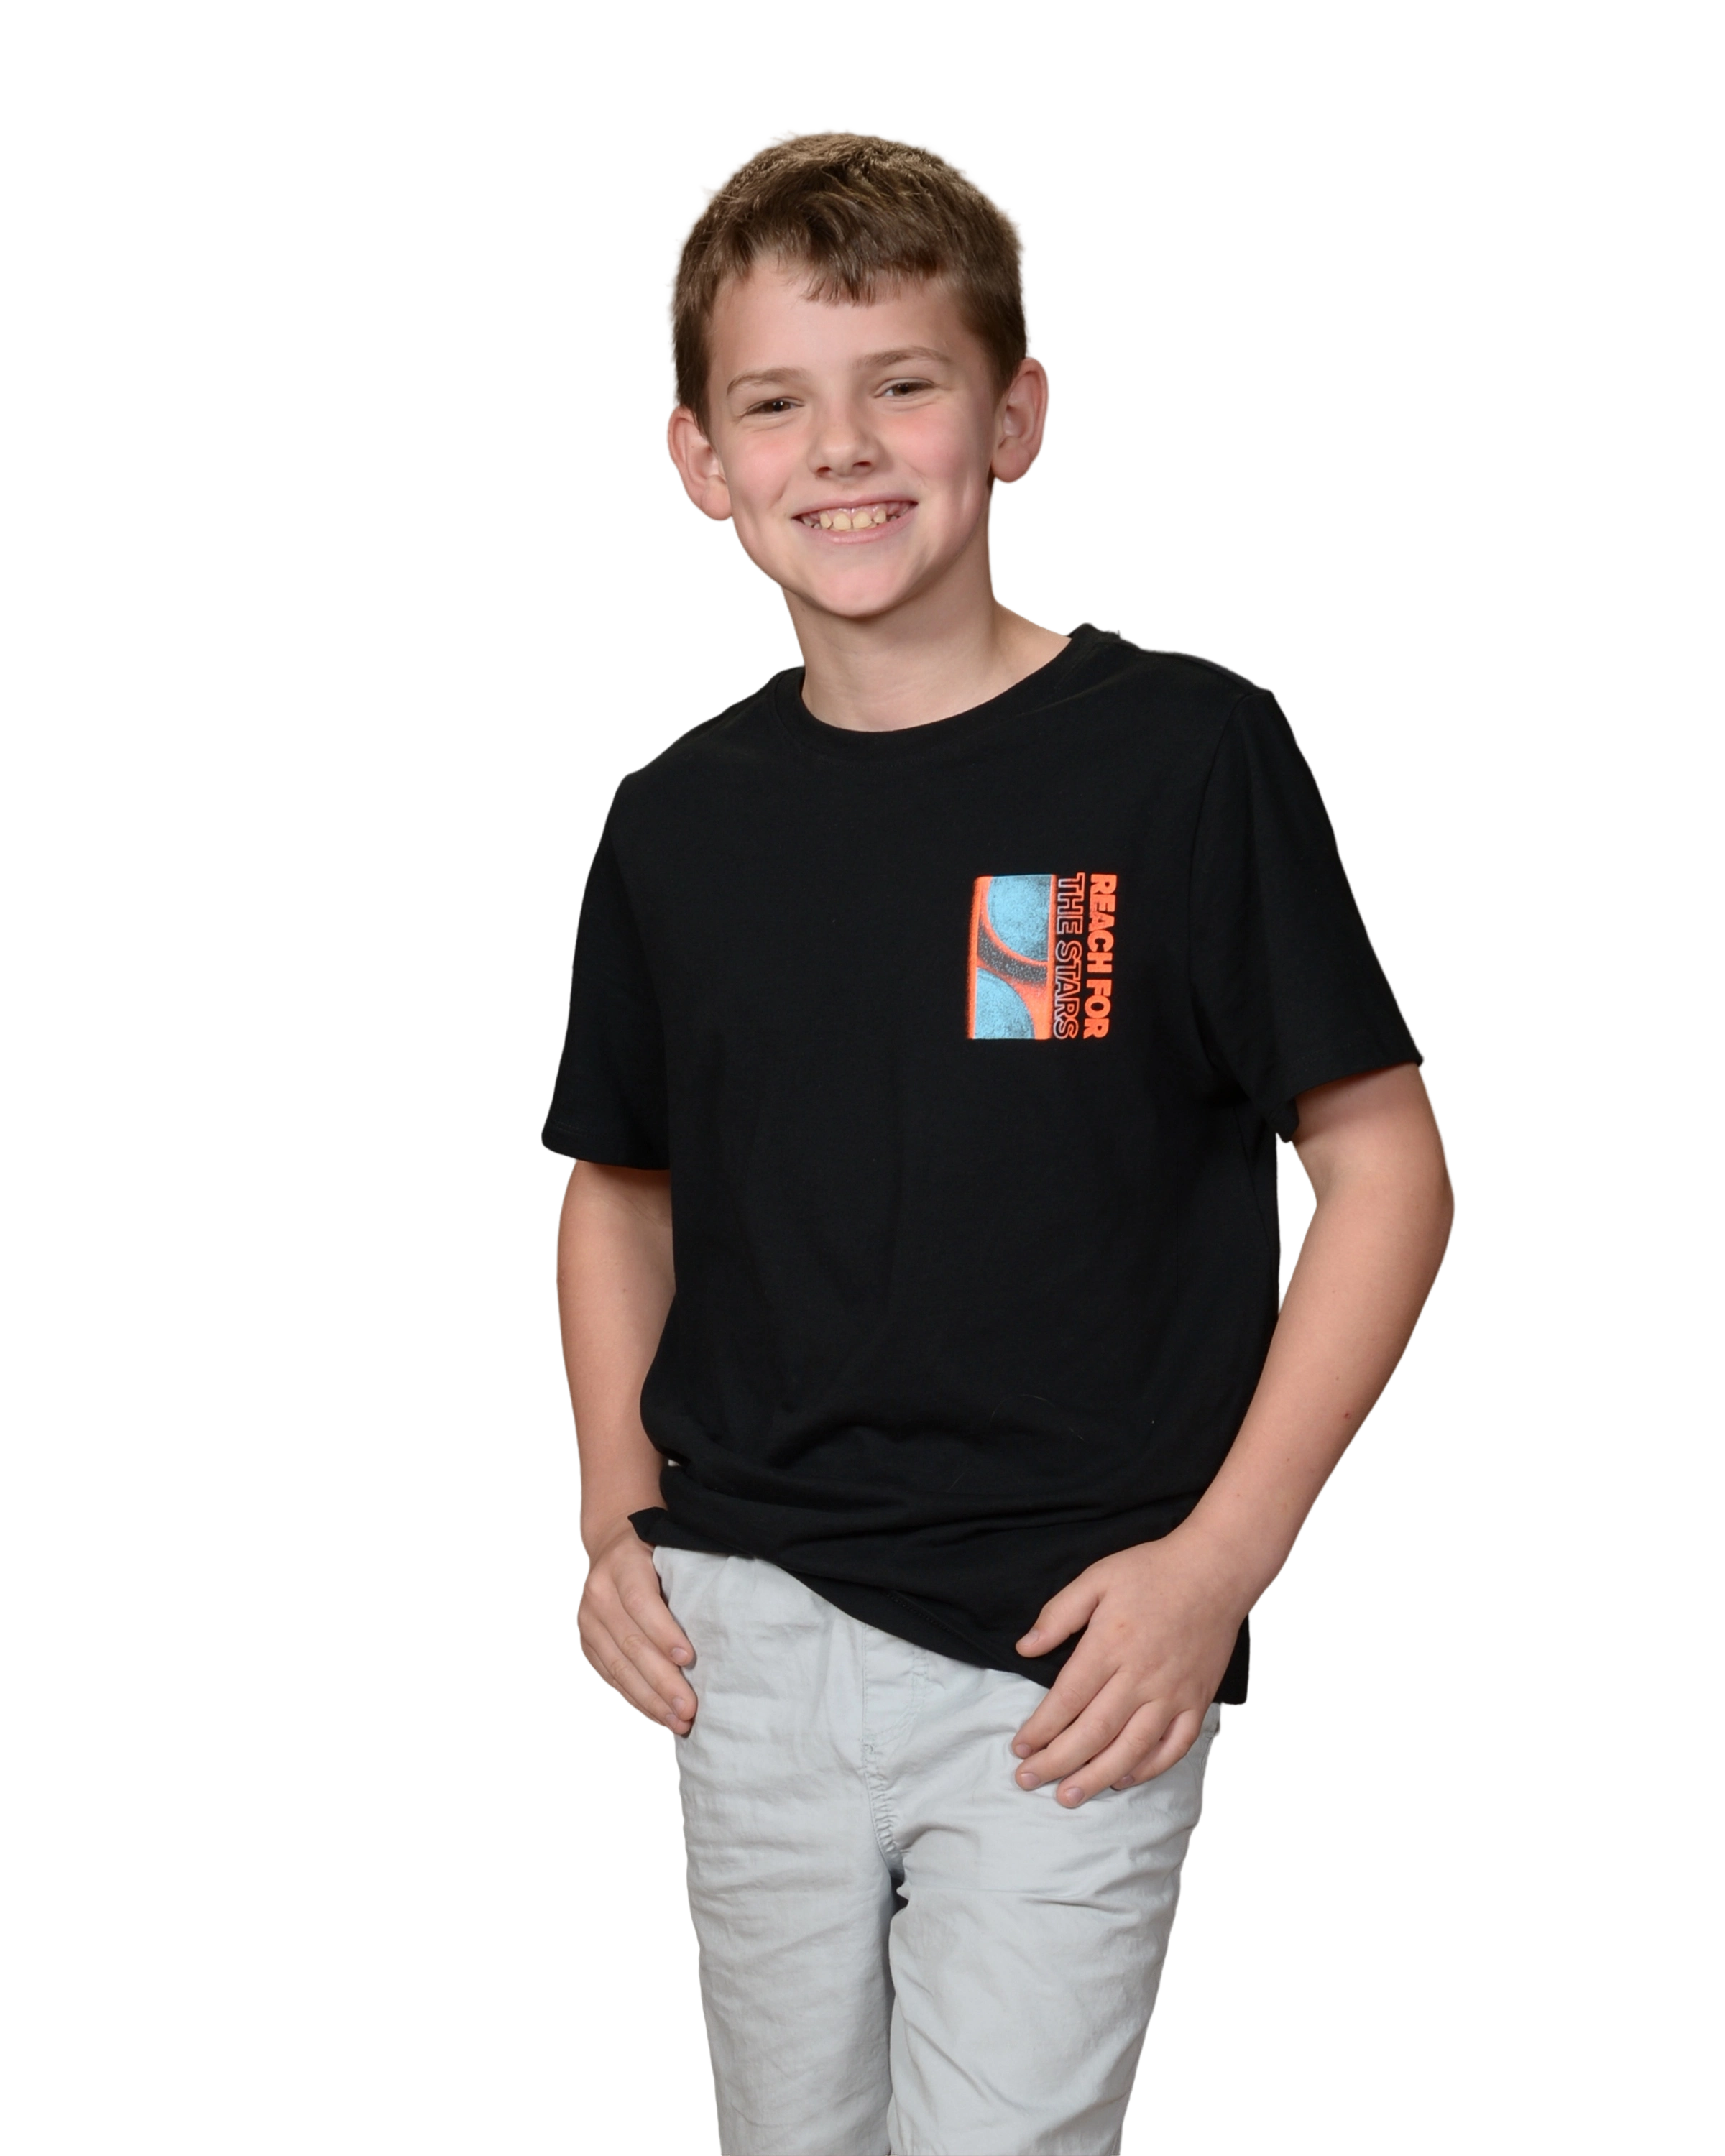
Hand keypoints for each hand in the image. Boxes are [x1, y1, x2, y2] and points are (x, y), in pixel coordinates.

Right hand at [577, 1521, 698, 1735]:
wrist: (612, 1544)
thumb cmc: (654, 1550)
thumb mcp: (669, 1549)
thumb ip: (684, 1578)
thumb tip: (720, 1621)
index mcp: (621, 1564)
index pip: (641, 1603)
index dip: (664, 1633)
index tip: (689, 1659)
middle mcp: (598, 1594)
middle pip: (631, 1644)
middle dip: (662, 1681)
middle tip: (689, 1708)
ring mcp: (588, 1622)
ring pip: (619, 1667)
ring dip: (650, 1700)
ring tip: (678, 1721)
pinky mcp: (587, 1645)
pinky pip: (611, 1678)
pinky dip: (637, 1700)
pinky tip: (658, 1715)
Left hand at [1009, 1527, 1246, 1807]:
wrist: (1215, 1571)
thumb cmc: (1152, 1571)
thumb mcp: (1097, 1578)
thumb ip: (1058, 1614)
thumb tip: (1024, 1648)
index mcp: (1110, 1645)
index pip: (1067, 1699)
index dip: (1041, 1728)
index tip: (1019, 1747)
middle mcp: (1141, 1677)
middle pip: (1093, 1732)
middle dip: (1057, 1761)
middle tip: (1029, 1781)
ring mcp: (1173, 1693)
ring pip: (1131, 1748)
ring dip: (1097, 1777)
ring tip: (1068, 1796)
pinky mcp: (1197, 1701)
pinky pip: (1174, 1746)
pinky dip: (1149, 1768)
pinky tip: (1123, 1779)